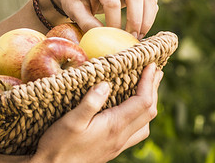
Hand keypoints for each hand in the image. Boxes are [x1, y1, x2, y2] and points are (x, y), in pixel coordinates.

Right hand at [33, 63, 162, 162]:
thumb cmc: (59, 145)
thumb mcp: (71, 121)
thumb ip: (90, 103)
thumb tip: (105, 84)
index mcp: (114, 126)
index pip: (142, 102)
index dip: (148, 82)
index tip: (151, 65)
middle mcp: (121, 137)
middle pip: (148, 112)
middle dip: (153, 90)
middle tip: (156, 72)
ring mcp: (118, 144)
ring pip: (145, 124)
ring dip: (149, 104)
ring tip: (146, 89)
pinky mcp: (112, 148)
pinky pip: (136, 132)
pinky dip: (140, 117)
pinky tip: (130, 113)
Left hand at [49, 0, 157, 38]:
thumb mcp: (73, 10)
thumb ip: (87, 23)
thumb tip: (105, 38)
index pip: (112, 2)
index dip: (114, 22)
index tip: (113, 38)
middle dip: (136, 20)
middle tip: (131, 38)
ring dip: (146, 20)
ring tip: (136, 37)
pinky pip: (151, 1)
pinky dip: (149, 16)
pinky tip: (139, 30)